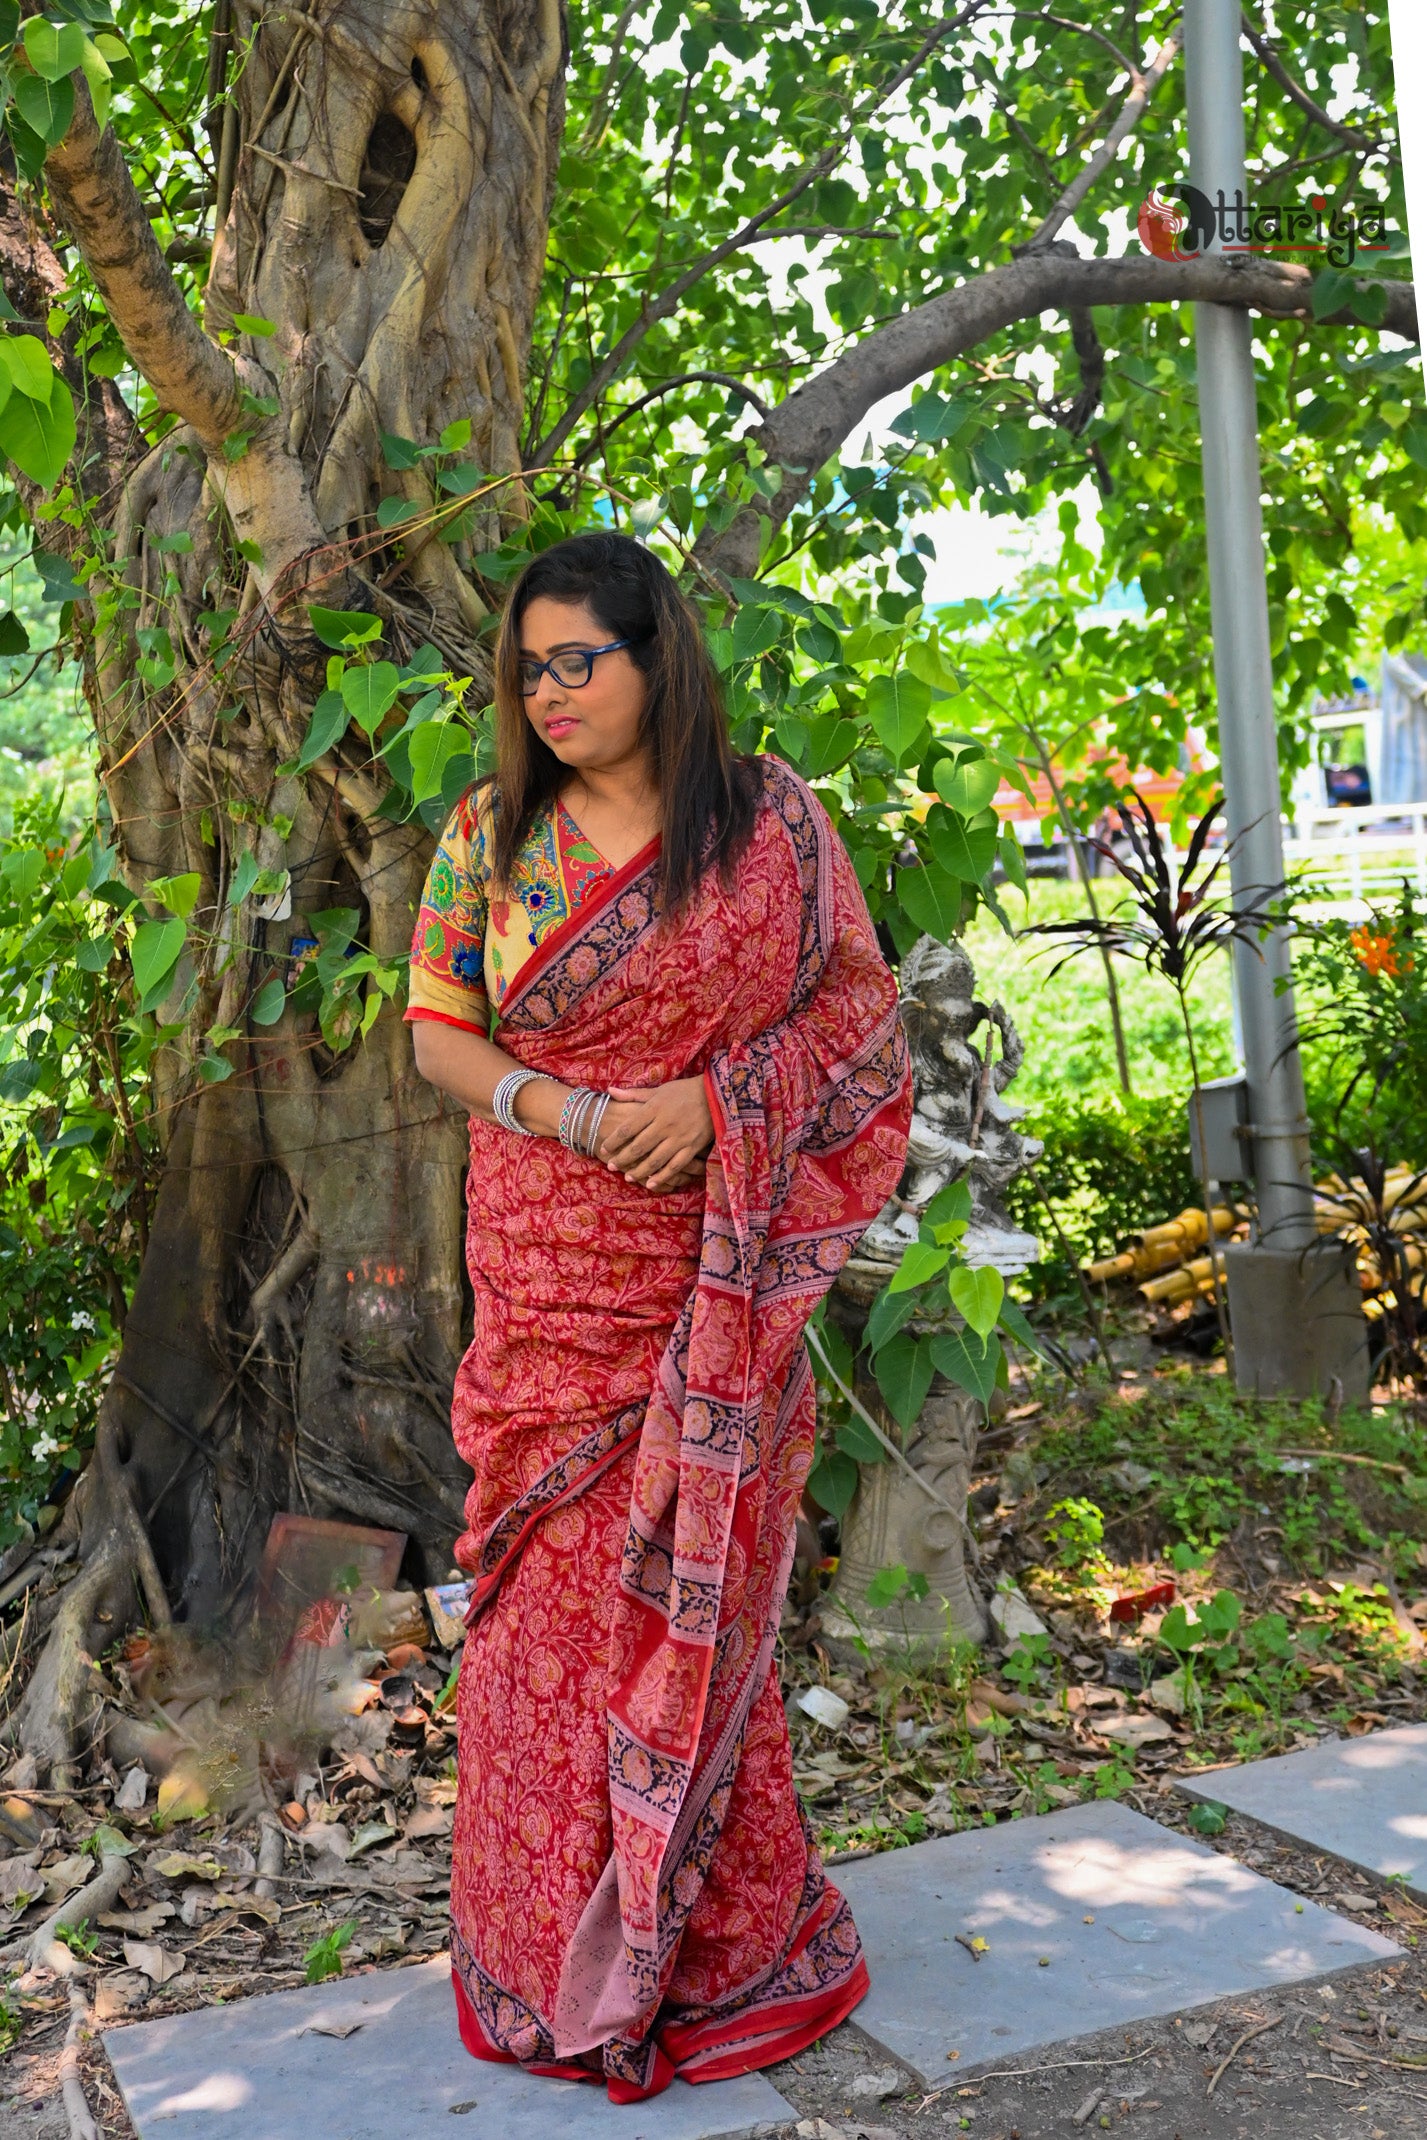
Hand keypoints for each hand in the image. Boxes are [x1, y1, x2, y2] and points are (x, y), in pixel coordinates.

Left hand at [598, 1077, 713, 1190]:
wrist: (716, 1095)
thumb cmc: (685, 1091)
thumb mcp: (659, 1090)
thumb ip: (634, 1094)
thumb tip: (610, 1092)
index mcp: (654, 1109)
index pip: (628, 1128)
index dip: (614, 1140)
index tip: (603, 1148)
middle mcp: (664, 1125)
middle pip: (638, 1146)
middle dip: (622, 1158)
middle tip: (611, 1166)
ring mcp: (679, 1138)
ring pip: (655, 1159)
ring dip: (639, 1171)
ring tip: (628, 1177)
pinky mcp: (692, 1147)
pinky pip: (675, 1166)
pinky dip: (662, 1176)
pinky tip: (651, 1184)